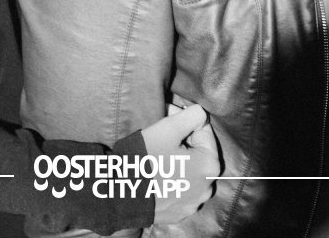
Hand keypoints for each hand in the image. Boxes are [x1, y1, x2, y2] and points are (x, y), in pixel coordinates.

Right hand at [141, 103, 219, 224]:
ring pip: (191, 172)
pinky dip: (173, 181)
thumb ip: (192, 115)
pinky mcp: (180, 214)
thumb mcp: (168, 129)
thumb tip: (199, 113)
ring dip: (179, 162)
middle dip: (183, 142)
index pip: (203, 131)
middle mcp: (208, 188)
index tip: (165, 120)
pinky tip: (157, 177)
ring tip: (157, 158)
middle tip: (160, 137)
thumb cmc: (144, 159)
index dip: (184, 121)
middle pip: (198, 153)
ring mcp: (194, 204)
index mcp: (210, 166)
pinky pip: (181, 190)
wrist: (118, 196)